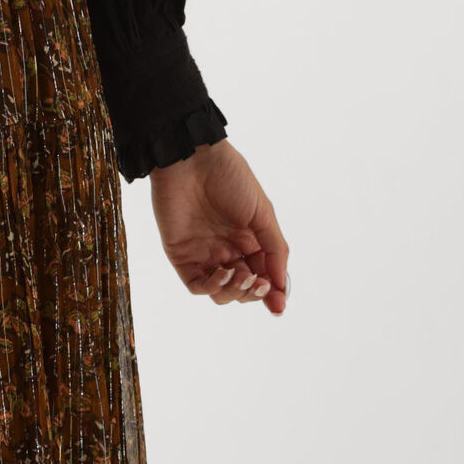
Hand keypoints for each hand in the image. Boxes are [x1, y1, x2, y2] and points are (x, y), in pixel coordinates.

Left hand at [149, 139, 288, 314]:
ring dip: (236, 292)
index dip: (272, 293)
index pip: (262, 276)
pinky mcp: (181, 255)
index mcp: (248, 240)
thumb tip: (282, 287)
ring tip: (244, 276)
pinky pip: (196, 285)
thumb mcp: (263, 214)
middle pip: (242, 289)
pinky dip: (213, 287)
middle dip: (254, 293)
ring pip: (221, 293)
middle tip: (261, 283)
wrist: (192, 158)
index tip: (279, 305)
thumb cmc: (230, 178)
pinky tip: (225, 273)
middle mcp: (226, 250)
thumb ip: (274, 250)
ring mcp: (203, 254)